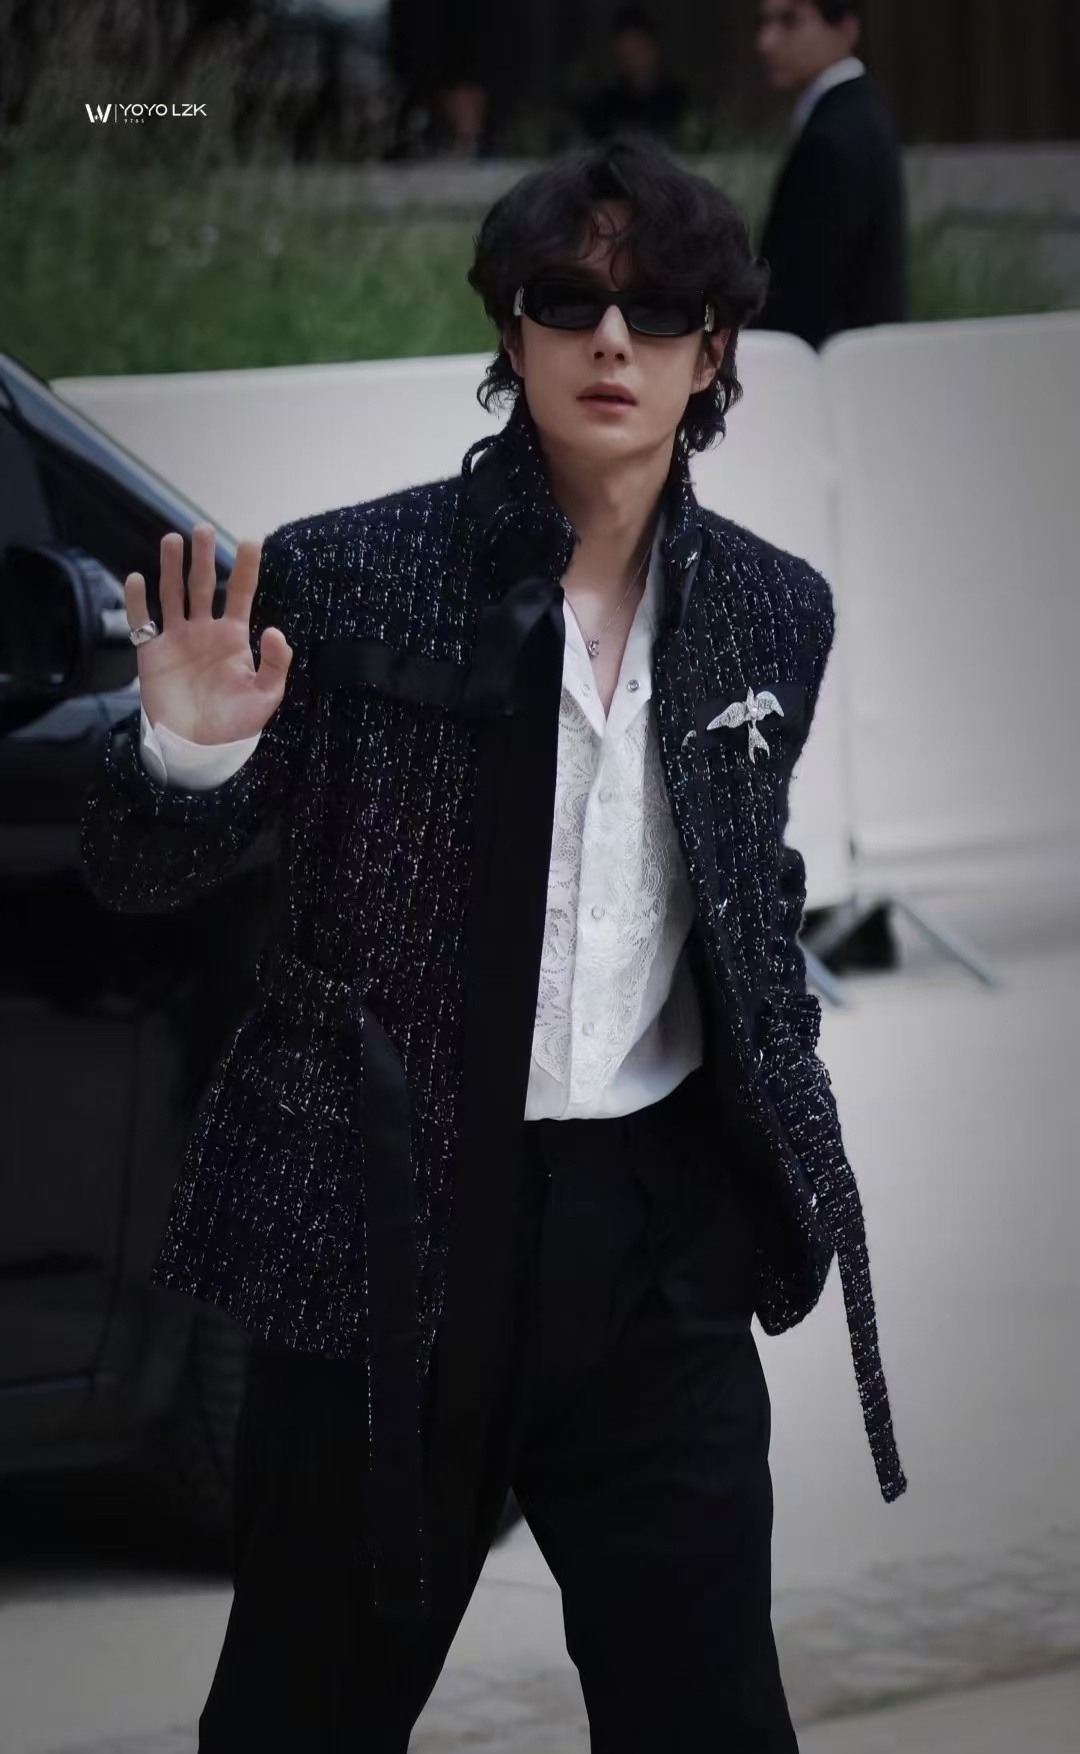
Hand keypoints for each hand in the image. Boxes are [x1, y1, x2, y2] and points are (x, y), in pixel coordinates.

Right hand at [125, 523, 292, 743]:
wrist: (197, 748)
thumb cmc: (234, 724)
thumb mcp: (266, 697)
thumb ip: (276, 664)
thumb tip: (275, 631)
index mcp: (234, 637)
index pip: (240, 593)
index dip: (246, 567)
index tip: (250, 539)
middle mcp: (205, 631)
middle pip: (203, 584)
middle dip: (203, 557)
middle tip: (202, 529)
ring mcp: (177, 639)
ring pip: (173, 594)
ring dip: (172, 568)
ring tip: (172, 541)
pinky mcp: (152, 653)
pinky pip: (141, 621)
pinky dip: (136, 601)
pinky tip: (136, 578)